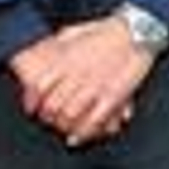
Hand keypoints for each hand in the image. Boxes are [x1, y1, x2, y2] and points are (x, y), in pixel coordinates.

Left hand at [8, 15, 156, 147]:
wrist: (136, 30)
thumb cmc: (107, 30)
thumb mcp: (76, 31)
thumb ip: (59, 43)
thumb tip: (46, 49)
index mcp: (66, 60)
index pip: (39, 87)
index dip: (32, 102)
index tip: (32, 109)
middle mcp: (78, 75)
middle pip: (52, 105)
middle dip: (48, 117)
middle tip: (50, 121)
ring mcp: (96, 86)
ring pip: (70, 115)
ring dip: (64, 126)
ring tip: (64, 131)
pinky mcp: (114, 94)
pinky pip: (95, 119)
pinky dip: (84, 132)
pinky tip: (78, 138)